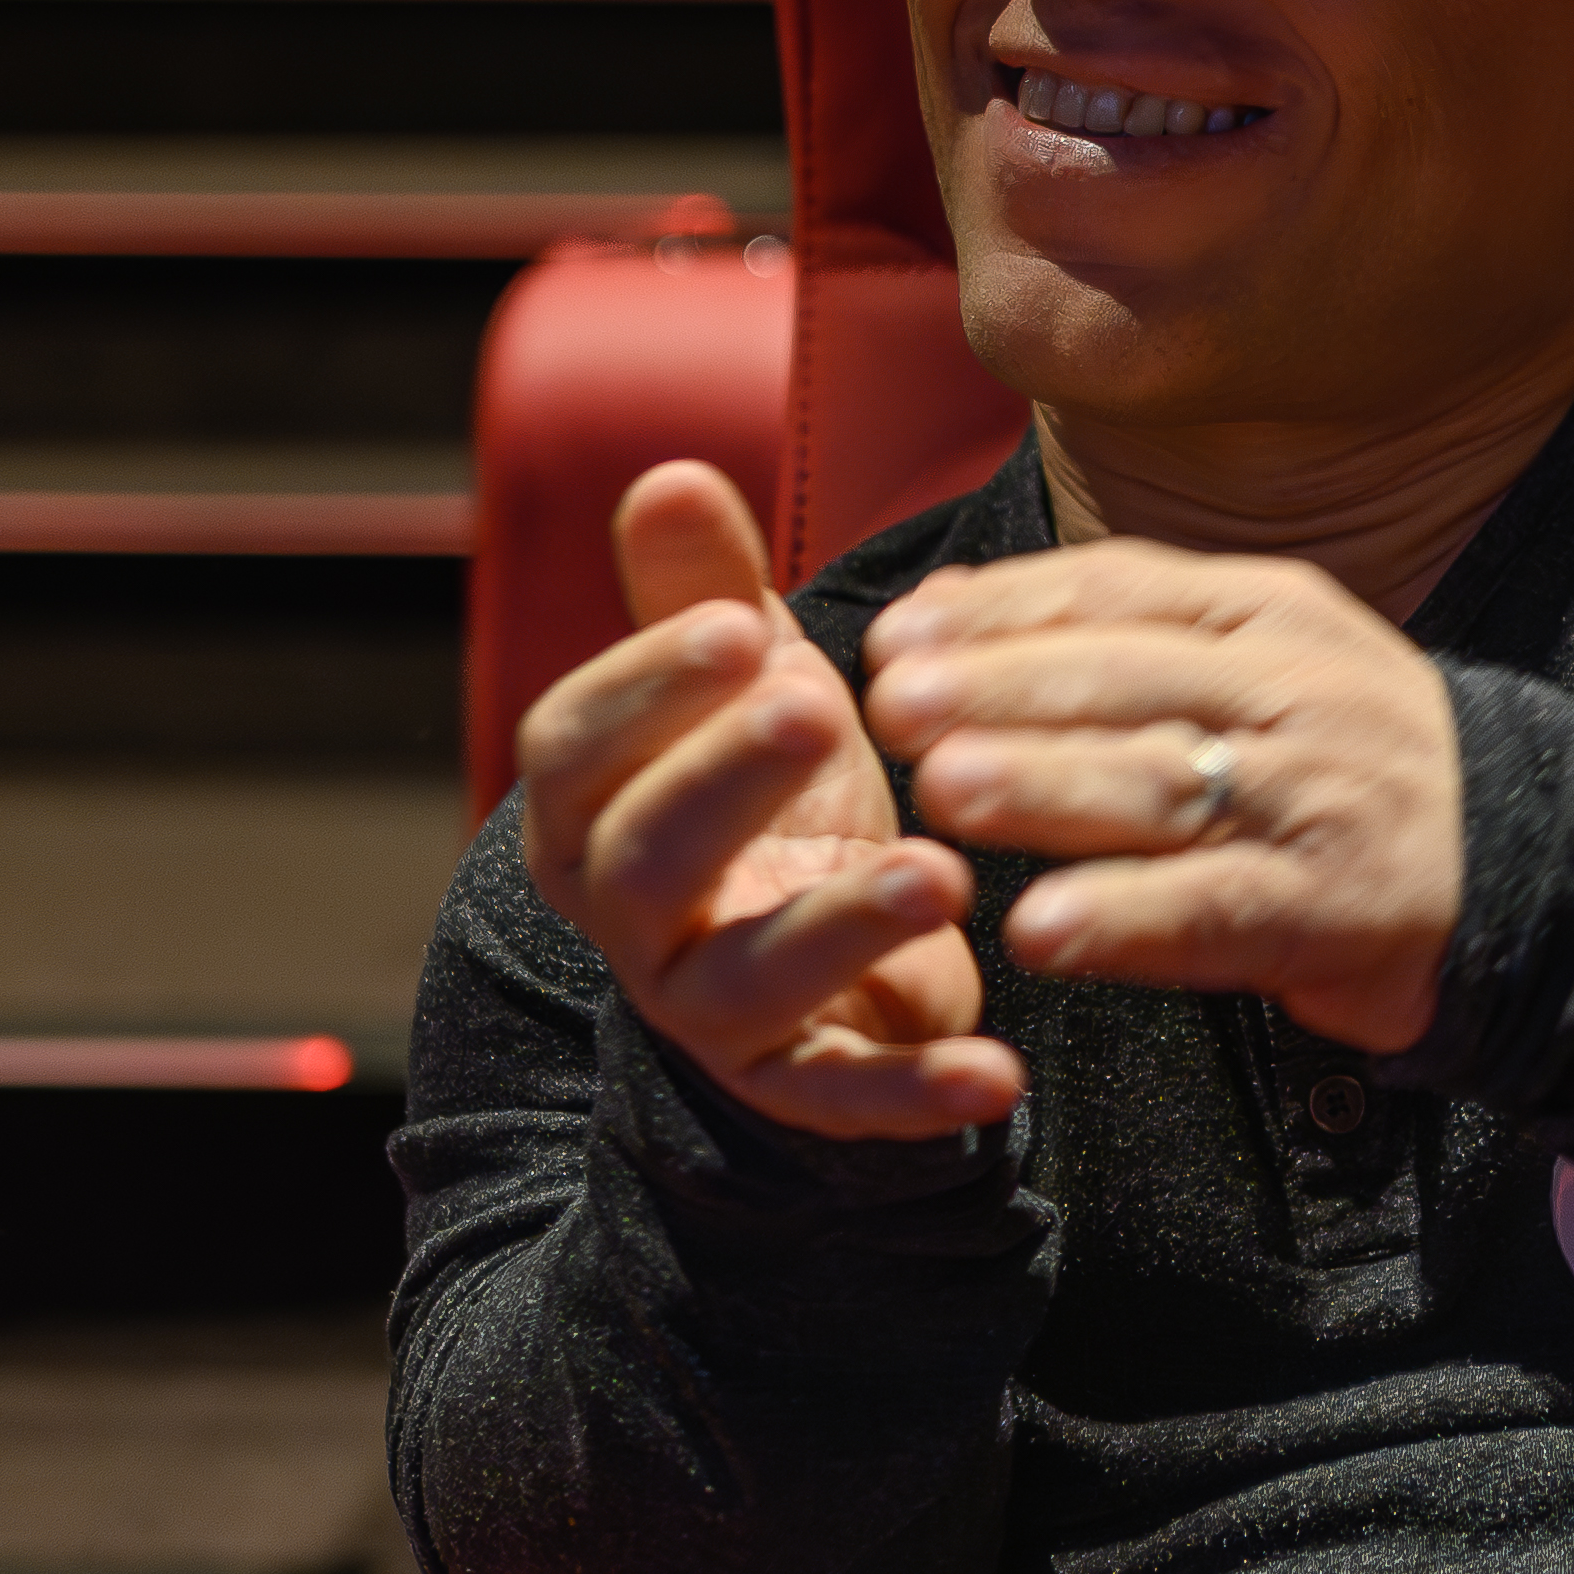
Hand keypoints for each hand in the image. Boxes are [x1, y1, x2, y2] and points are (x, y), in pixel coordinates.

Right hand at [515, 464, 1010, 1137]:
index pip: (573, 750)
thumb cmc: (776, 784)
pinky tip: (1000, 1073)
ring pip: (745, 982)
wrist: (838, 933)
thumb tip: (670, 474)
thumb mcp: (748, 678)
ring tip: (938, 875)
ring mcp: (711, 1011)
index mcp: (595, 809)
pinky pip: (842, 1100)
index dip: (643, 689)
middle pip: (646, 859)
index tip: (737, 624)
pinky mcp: (799, 1084)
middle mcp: (631, 919)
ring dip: (837, 930)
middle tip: (817, 709)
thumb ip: (704, 586)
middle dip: (724, 783)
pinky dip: (914, 1097)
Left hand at [863, 544, 1464, 1054]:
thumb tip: (952, 603)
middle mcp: (1293, 691)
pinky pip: (1214, 908)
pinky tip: (1042, 930)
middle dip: (998, 689)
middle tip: (893, 706)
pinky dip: (1124, 919)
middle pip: (1126, 680)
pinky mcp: (1330, 907)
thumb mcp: (1261, 657)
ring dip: (1047, 788)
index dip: (997, 611)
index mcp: (1268, 613)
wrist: (1522, 858)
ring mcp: (1314, 798)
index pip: (1116, 591)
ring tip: (944, 794)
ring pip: (1163, 784)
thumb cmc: (1341, 758)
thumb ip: (1125, 632)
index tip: (897, 635)